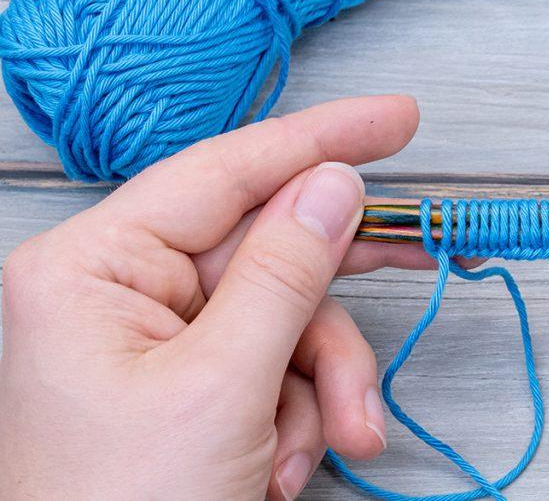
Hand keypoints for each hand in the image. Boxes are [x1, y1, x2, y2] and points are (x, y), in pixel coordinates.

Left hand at [0, 96, 437, 499]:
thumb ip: (284, 274)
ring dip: (328, 381)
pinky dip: (306, 412)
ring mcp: (164, 340)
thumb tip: (332, 186)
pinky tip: (282, 464)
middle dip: (337, 296)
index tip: (393, 119)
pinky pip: (283, 365)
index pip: (226, 171)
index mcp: (95, 268)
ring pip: (290, 316)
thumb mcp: (221, 389)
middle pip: (270, 250)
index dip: (320, 138)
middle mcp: (125, 292)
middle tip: (419, 252)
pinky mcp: (197, 382)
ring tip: (343, 435)